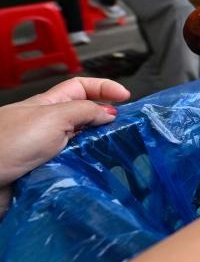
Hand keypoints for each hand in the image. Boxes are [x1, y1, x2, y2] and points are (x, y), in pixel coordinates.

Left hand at [0, 78, 129, 195]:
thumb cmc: (8, 143)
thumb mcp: (53, 117)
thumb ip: (84, 111)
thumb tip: (108, 113)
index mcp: (49, 105)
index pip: (82, 87)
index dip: (104, 88)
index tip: (126, 98)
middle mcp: (50, 126)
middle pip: (86, 117)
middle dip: (107, 121)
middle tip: (125, 129)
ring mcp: (49, 150)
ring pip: (84, 145)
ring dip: (98, 149)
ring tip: (113, 153)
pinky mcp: (48, 173)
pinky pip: (76, 168)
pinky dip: (88, 170)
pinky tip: (95, 172)